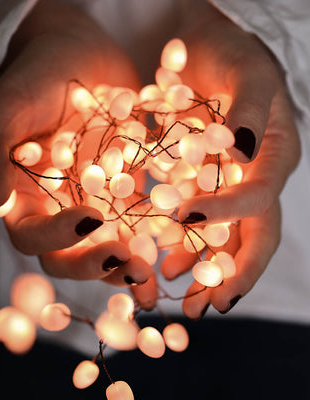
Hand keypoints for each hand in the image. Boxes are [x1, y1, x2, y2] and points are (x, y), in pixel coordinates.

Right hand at [0, 1, 152, 286]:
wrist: (77, 55)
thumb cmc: (35, 76)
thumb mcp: (8, 107)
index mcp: (22, 197)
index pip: (30, 235)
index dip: (57, 237)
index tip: (92, 218)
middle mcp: (55, 208)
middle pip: (66, 256)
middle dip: (94, 264)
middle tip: (127, 261)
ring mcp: (90, 203)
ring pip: (103, 248)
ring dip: (126, 265)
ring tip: (150, 270)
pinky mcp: (121, 192)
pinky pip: (135, 224)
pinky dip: (151, 240)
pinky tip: (171, 246)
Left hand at [134, 1, 300, 313]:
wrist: (207, 50)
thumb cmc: (232, 57)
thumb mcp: (247, 75)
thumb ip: (251, 110)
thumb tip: (248, 150)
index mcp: (275, 158)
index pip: (259, 198)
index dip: (228, 215)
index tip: (187, 219)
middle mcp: (255, 180)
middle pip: (250, 236)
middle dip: (229, 274)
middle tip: (205, 308)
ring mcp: (230, 187)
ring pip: (224, 239)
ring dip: (203, 269)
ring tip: (182, 297)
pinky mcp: (204, 186)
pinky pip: (198, 225)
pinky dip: (183, 246)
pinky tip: (166, 263)